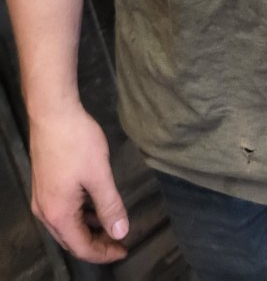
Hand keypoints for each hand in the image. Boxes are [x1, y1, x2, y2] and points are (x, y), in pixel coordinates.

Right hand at [29, 104, 128, 262]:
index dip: (103, 253)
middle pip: (71, 240)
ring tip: (111, 225)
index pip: (81, 247)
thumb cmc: (76, 142)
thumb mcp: (99, 174)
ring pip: (66, 225)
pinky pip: (63, 210)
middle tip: (119, 241)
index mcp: (58, 214)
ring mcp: (42, 198)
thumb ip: (110, 205)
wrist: (52, 113)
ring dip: (88, 228)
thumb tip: (121, 231)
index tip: (124, 249)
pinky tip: (95, 205)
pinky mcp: (44, 185)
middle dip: (96, 243)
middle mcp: (45, 212)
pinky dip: (80, 213)